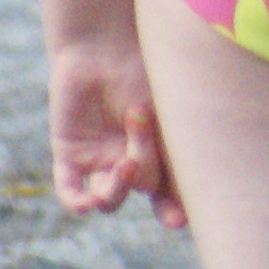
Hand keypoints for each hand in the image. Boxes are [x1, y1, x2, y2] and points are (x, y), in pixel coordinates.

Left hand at [45, 38, 173, 227]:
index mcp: (162, 152)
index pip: (170, 192)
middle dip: (147, 170)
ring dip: (116, 188)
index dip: (174, 210)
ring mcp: (100, 159)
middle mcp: (132, 160)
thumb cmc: (146, 74)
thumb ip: (177, 152)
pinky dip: (78, 201)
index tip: (178, 221)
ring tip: (122, 163)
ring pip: (108, 197)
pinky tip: (86, 203)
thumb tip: (198, 193)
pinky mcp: (69, 154)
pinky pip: (71, 190)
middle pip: (141, 188)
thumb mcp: (170, 116)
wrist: (103, 47)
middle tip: (144, 141)